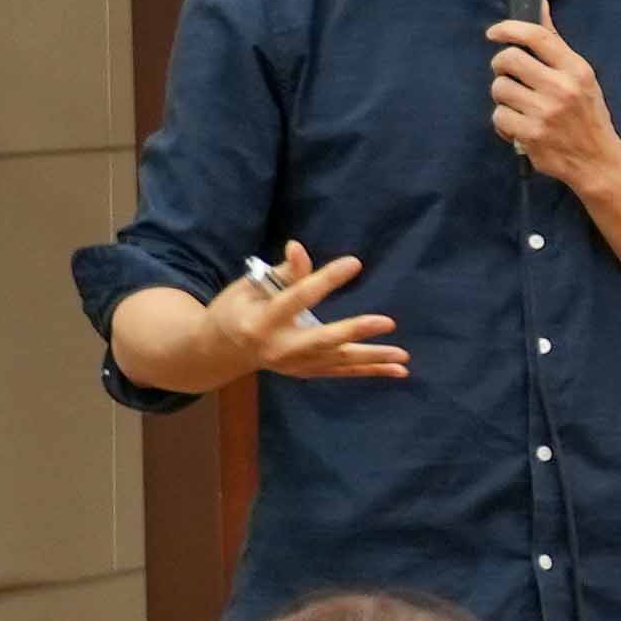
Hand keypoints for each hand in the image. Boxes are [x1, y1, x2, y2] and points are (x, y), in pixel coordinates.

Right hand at [203, 242, 403, 384]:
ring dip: (373, 358)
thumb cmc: (234, 309)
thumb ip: (282, 273)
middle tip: (387, 322)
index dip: (325, 280)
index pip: (298, 298)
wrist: (218, 351)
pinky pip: (341, 371)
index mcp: (261, 321)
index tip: (353, 263)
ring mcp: (293, 365)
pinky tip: (398, 370)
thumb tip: (299, 247)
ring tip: (403, 355)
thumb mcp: (249, 286)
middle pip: (321, 340)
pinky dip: (370, 370)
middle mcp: (279, 348)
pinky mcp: (305, 372)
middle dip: (355, 332)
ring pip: (337, 361)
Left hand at [488, 12, 620, 192]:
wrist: (597, 160)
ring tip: (518, 104)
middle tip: (508, 74)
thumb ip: (555, 44)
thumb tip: (539, 5)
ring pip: (500, 89)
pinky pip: (499, 116)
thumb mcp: (581, 75)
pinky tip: (519, 126)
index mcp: (576, 69)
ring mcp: (545, 113)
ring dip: (503, 96)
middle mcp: (561, 88)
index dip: (509, 29)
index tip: (494, 33)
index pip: (537, 36)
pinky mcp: (530, 135)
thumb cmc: (587, 113)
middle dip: (501, 65)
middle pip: (509, 59)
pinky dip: (504, 121)